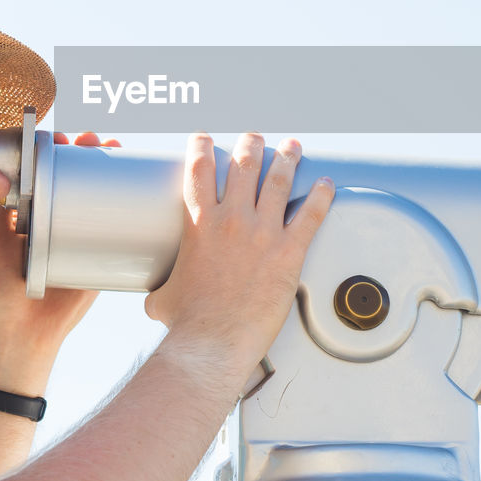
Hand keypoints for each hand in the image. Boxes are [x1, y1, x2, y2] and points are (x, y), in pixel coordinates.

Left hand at [0, 131, 116, 346]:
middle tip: (92, 140)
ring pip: (100, 196)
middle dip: (87, 153)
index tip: (58, 138)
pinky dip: (132, 207)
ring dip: (111, 168)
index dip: (54, 151)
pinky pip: (120, 231)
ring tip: (113, 147)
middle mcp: (58, 220)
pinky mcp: (101, 258)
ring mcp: (82, 238)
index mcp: (32, 213)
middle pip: (77, 177)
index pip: (47, 172)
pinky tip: (139, 185)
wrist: (23, 331)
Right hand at [144, 132, 333, 381]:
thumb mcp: (163, 298)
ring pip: (277, 181)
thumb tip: (154, 300)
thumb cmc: (188, 324)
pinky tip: (326, 183)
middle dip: (250, 145)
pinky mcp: (288, 252)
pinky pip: (310, 215)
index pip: (198, 169)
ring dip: (286, 158)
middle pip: (242, 165)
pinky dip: (321, 196)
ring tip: (292, 146)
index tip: (204, 138)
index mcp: (199, 223)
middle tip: (254, 138)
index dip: (201, 146)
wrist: (213, 343)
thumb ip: (163, 288)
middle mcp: (231, 220)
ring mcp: (262, 233)